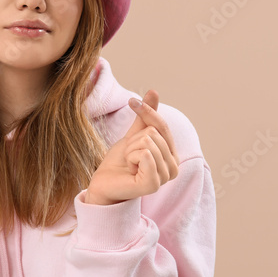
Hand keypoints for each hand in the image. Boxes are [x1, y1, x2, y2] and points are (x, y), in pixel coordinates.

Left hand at [86, 90, 179, 204]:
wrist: (103, 183)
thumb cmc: (120, 162)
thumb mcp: (134, 135)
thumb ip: (146, 117)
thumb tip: (154, 92)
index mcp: (172, 155)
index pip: (162, 125)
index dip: (146, 112)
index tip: (131, 102)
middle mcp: (173, 167)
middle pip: (153, 134)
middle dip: (133, 141)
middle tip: (129, 156)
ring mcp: (165, 177)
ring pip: (148, 143)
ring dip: (130, 150)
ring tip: (129, 163)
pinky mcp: (154, 184)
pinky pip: (145, 154)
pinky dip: (131, 157)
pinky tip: (130, 170)